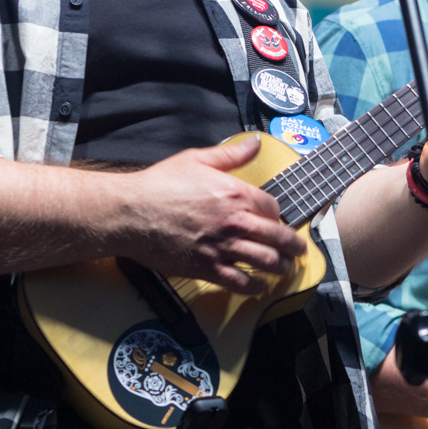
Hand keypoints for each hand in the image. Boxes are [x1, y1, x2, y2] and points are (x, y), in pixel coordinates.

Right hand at [118, 136, 306, 293]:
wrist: (129, 213)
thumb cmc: (159, 184)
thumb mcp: (197, 159)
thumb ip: (231, 154)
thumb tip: (255, 142)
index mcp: (236, 194)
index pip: (273, 208)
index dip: (278, 215)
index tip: (277, 221)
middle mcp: (235, 222)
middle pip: (278, 237)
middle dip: (293, 246)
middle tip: (298, 251)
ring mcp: (222, 247)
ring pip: (265, 262)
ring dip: (280, 267)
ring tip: (285, 269)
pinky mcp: (207, 268)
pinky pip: (240, 282)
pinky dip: (255, 286)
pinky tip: (260, 286)